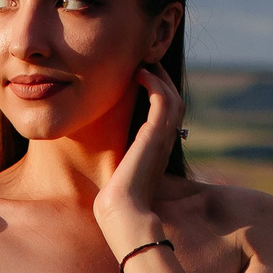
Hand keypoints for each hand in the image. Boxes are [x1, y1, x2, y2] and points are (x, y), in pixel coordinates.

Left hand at [93, 61, 182, 252]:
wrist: (122, 211)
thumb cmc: (116, 198)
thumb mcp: (119, 170)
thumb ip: (119, 156)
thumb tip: (99, 147)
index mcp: (158, 148)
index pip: (166, 113)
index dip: (158, 92)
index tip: (141, 75)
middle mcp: (165, 141)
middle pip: (173, 100)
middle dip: (161, 78)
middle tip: (145, 60)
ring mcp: (163, 138)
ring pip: (171, 96)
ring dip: (159, 76)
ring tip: (142, 61)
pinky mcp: (156, 136)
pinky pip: (163, 100)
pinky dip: (155, 83)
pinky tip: (139, 74)